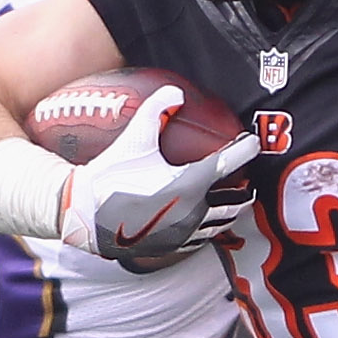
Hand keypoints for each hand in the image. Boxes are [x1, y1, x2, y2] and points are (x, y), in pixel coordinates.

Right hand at [59, 87, 263, 262]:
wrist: (87, 214)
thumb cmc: (111, 175)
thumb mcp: (135, 138)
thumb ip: (156, 109)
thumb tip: (175, 91)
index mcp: (190, 183)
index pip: (230, 162)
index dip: (245, 150)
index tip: (250, 142)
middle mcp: (193, 210)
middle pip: (235, 199)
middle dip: (244, 186)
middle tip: (246, 175)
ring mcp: (185, 231)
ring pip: (223, 222)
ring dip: (232, 208)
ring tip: (235, 199)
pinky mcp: (174, 245)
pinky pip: (204, 237)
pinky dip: (212, 226)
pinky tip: (209, 220)